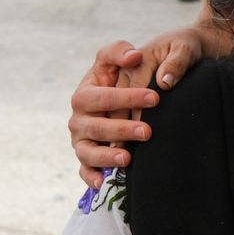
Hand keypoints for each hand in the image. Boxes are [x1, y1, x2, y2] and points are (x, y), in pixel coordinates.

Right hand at [69, 30, 206, 185]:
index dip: (127, 97)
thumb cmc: (121, 77)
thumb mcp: (117, 58)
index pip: (102, 96)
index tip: (155, 98)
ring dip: (106, 157)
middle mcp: (78, 119)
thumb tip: (134, 56)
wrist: (121, 99)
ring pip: (88, 151)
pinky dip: (91, 177)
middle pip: (97, 126)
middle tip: (147, 131)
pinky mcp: (85, 159)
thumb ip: (120, 51)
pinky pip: (84, 171)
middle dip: (122, 129)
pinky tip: (104, 183)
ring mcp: (80, 141)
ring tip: (128, 159)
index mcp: (84, 94)